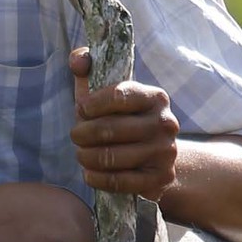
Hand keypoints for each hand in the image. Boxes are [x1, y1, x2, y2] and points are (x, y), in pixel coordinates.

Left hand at [70, 45, 180, 201]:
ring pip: (110, 157)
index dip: (91, 104)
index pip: (118, 95)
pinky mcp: (159, 179)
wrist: (156, 156)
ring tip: (82, 154)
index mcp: (155, 97)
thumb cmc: (122, 119)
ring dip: (86, 157)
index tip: (80, 109)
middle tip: (75, 136)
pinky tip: (89, 173)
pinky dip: (96, 178)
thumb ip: (89, 67)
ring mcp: (165, 152)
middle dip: (82, 134)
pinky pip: (118, 181)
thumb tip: (78, 60)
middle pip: (109, 129)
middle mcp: (165, 123)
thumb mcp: (106, 91)